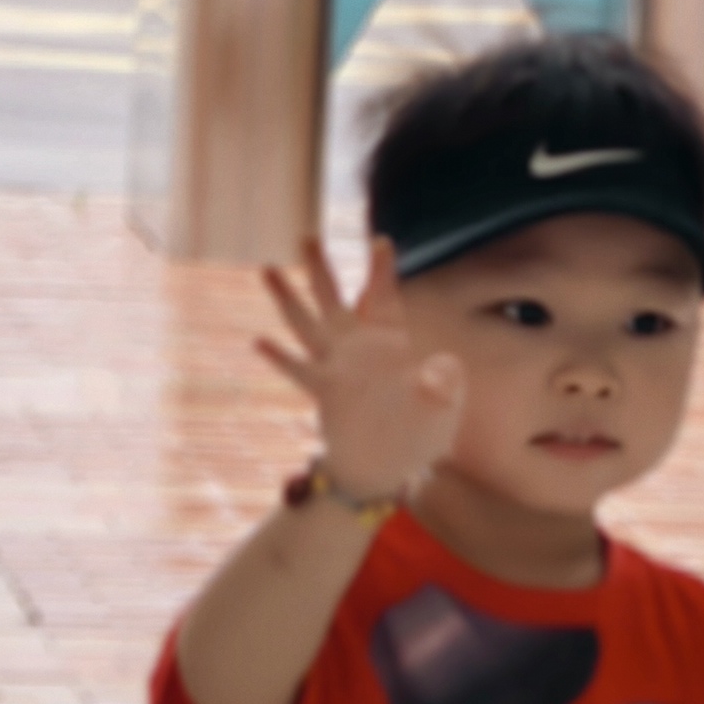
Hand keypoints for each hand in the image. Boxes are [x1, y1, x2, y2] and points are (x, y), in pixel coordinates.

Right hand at [257, 237, 464, 501]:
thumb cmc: (418, 436)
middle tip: (307, 235)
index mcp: (390, 342)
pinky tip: (258, 341)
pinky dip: (280, 357)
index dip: (381, 270)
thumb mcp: (443, 409)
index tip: (381, 241)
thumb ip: (445, 385)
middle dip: (321, 267)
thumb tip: (442, 366)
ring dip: (287, 297)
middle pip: (335, 298)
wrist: (387, 468)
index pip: (383, 298)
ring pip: (306, 324)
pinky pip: (299, 371)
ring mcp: (337, 368)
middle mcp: (357, 348)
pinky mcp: (325, 393)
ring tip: (267, 268)